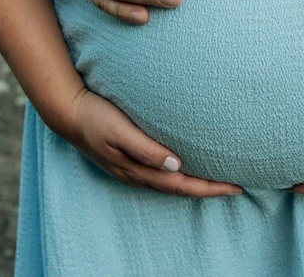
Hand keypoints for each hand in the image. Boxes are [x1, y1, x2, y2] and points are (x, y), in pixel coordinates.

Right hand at [60, 88, 243, 197]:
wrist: (67, 112)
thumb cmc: (95, 116)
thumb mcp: (119, 130)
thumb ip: (146, 149)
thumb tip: (177, 165)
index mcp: (138, 169)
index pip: (182, 185)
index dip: (210, 188)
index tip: (236, 187)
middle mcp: (137, 174)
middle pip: (180, 188)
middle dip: (208, 190)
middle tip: (236, 186)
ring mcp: (131, 169)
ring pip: (170, 183)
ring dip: (194, 184)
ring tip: (216, 180)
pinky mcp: (127, 159)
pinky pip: (160, 174)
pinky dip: (178, 175)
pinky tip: (184, 167)